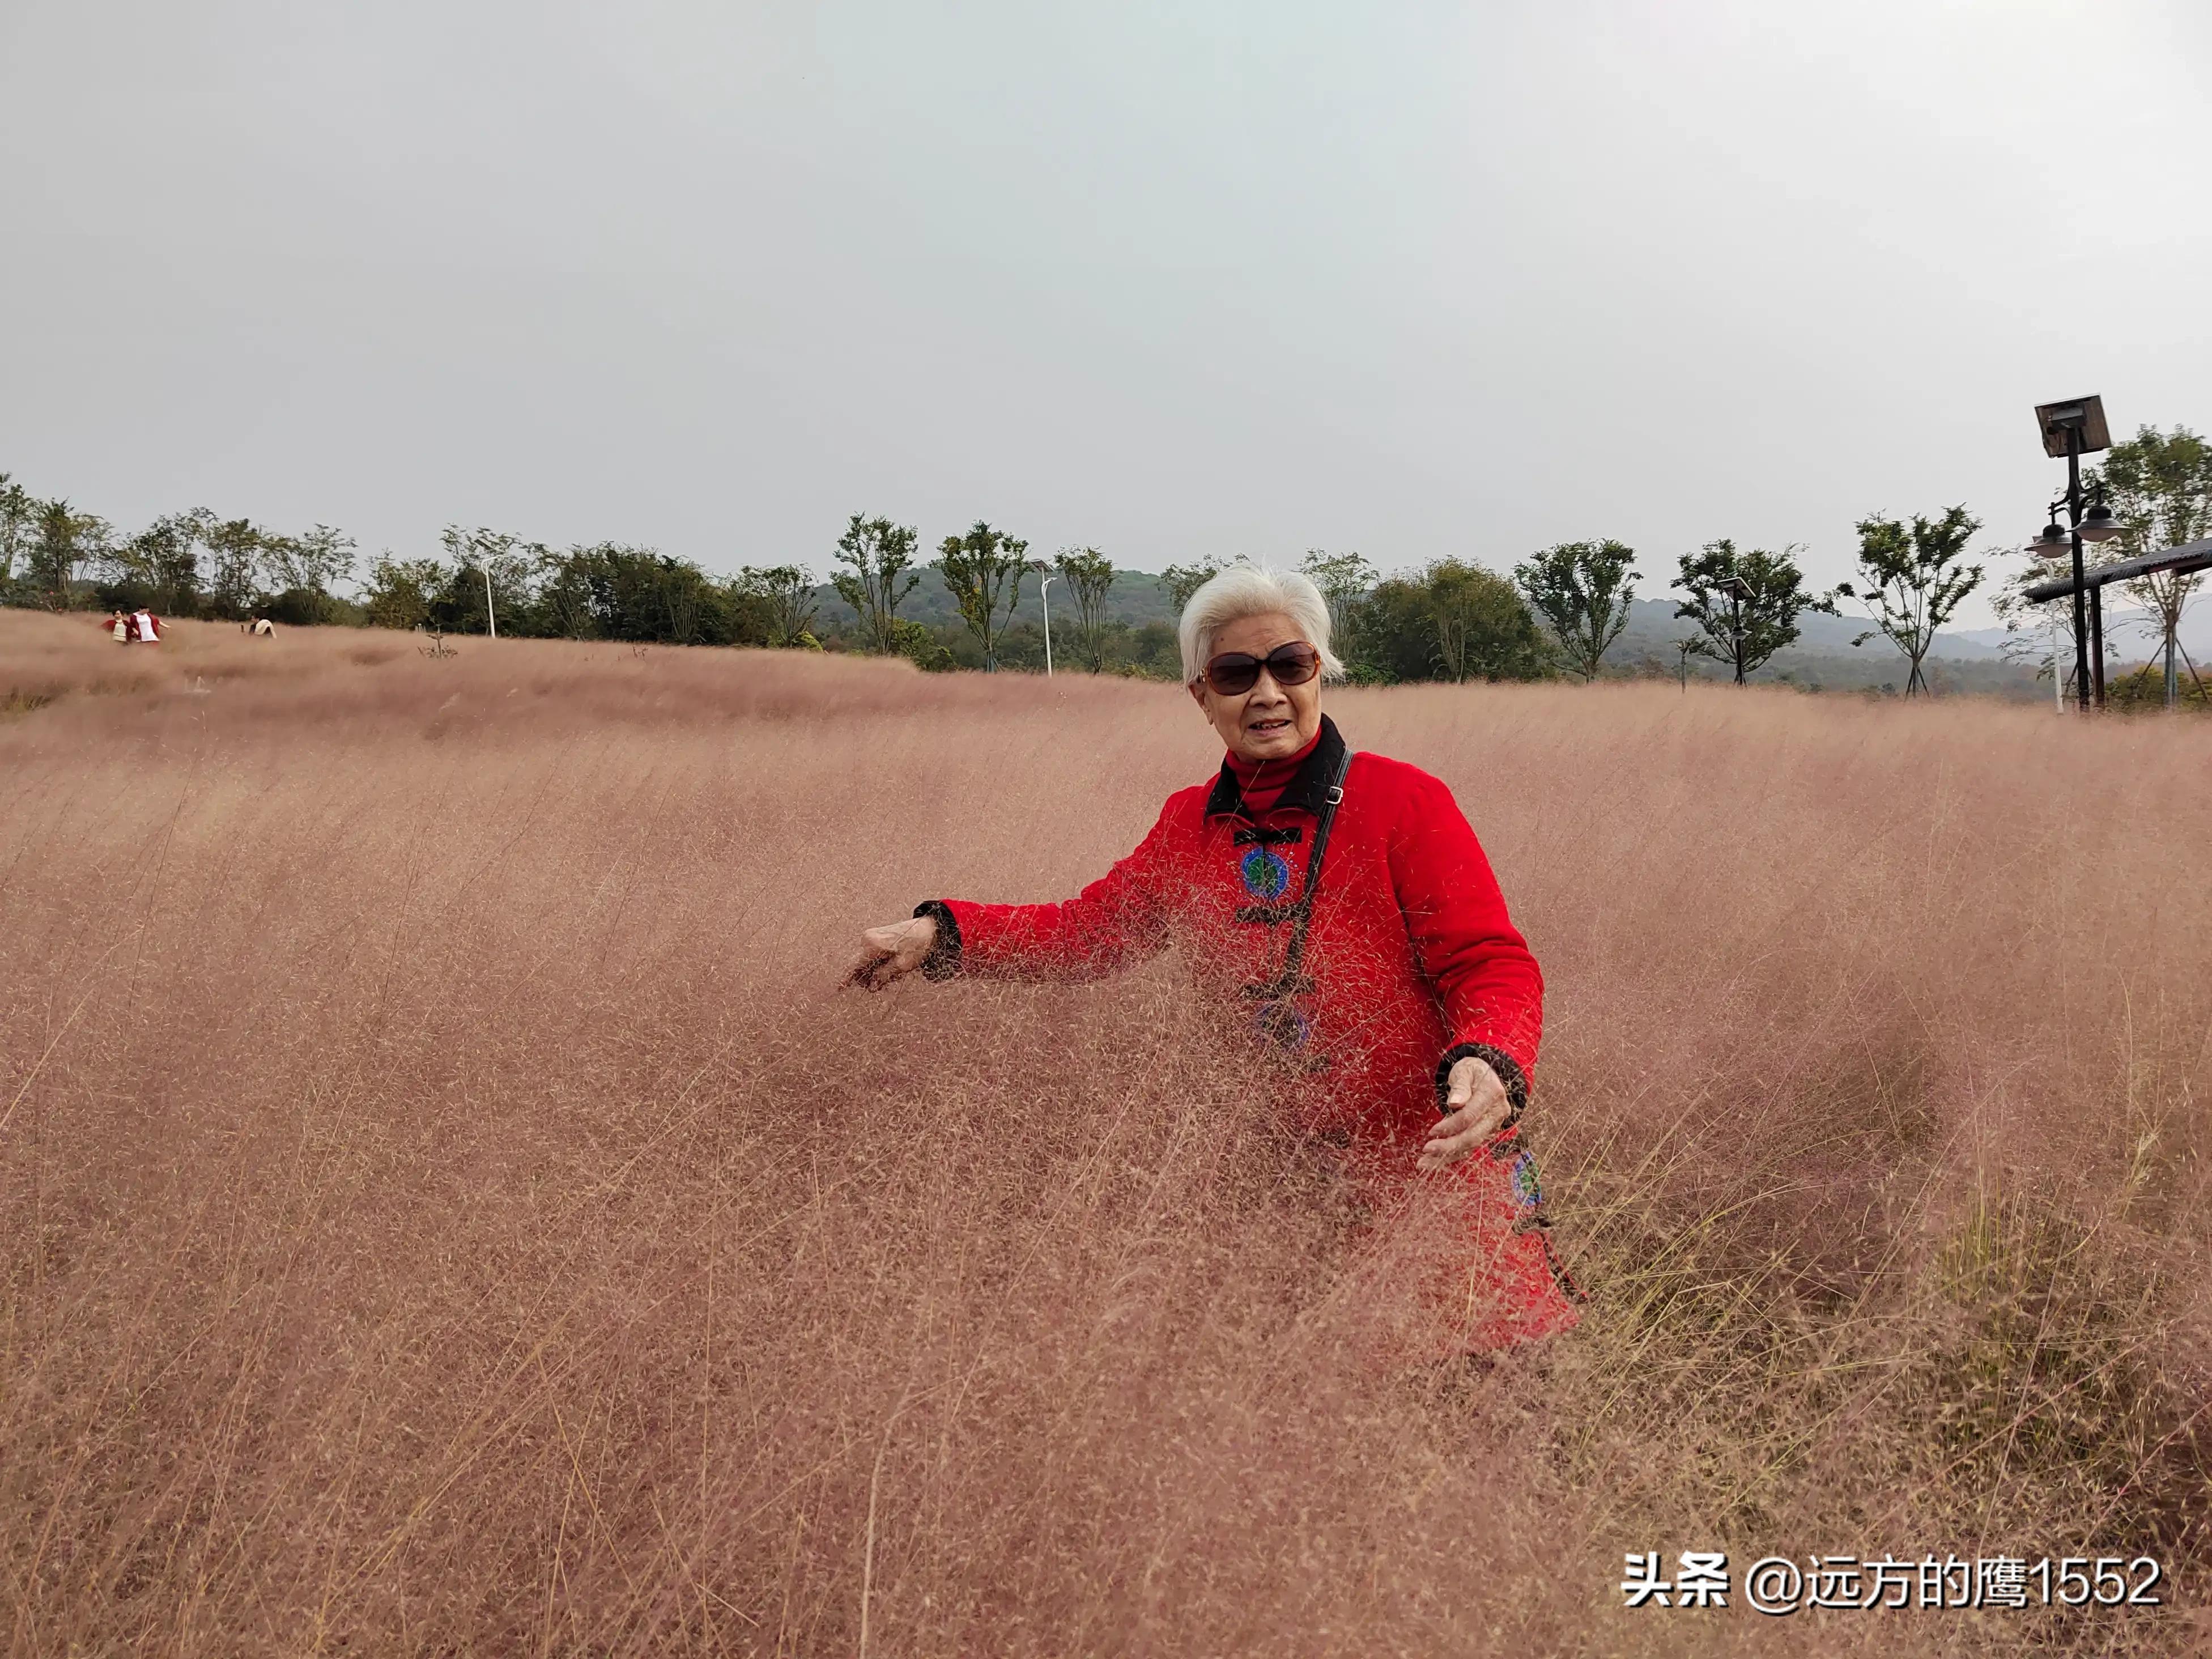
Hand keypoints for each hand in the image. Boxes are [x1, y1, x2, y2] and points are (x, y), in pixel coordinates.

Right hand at [844, 916, 936, 990]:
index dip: (846, 979)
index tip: (837, 989)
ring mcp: (870, 937)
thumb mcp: (902, 965)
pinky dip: (880, 964)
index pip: (854, 966)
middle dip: (871, 977)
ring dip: (877, 971)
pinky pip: (872, 956)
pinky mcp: (875, 938)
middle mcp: (867, 940)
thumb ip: (884, 976)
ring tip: (896, 971)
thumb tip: (871, 986)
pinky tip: (893, 965)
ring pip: (867, 962)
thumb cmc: (916, 946)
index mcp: (872, 945)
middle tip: (889, 979)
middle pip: (860, 966)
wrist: (927, 929)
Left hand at [1420, 1055, 1510, 1170]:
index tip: (1432, 1131)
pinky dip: (1452, 1156)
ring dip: (1447, 1156)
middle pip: (1473, 1136)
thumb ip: (1460, 1085)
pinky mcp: (1486, 1133)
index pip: (1470, 1116)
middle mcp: (1497, 1113)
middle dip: (1449, 1146)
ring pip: (1471, 1146)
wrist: (1489, 1075)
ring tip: (1425, 1163)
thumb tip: (1455, 1103)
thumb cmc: (1473, 1071)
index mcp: (1492, 1094)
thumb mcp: (1465, 1070)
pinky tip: (1435, 1162)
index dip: (1451, 1125)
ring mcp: (1494, 1125)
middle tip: (1427, 1150)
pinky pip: (1469, 1147)